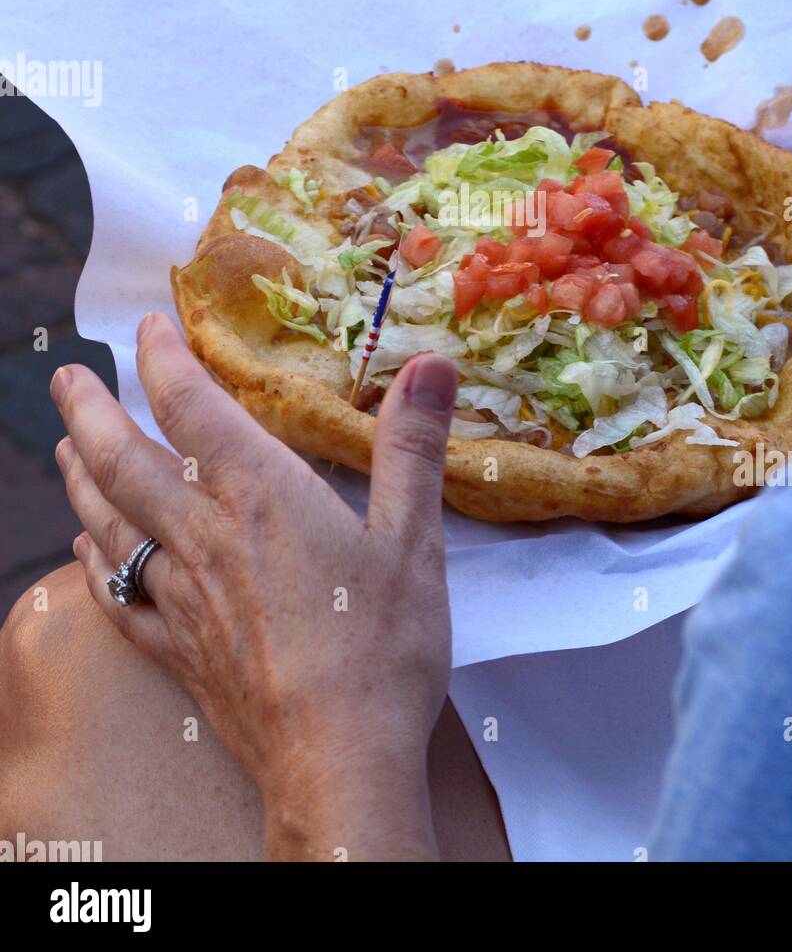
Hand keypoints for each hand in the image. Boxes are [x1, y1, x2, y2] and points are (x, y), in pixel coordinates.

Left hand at [51, 313, 457, 861]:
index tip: (151, 326)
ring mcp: (180, 598)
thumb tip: (430, 364)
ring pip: (107, 523)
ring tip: (65, 444)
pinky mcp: (174, 651)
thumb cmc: (380, 648)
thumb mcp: (413, 540)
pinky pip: (115, 597)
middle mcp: (204, 537)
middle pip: (123, 461)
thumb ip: (411, 447)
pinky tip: (84, 549)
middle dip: (90, 410)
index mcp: (259, 497)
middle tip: (65, 375)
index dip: (165, 359)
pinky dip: (93, 563)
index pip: (192, 407)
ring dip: (79, 475)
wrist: (337, 762)